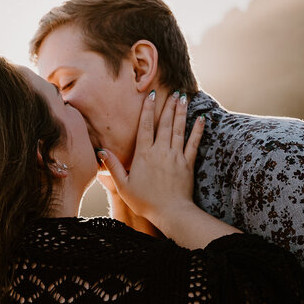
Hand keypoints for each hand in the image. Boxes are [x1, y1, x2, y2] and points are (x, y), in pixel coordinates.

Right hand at [97, 90, 203, 231]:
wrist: (170, 213)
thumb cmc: (145, 202)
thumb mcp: (123, 186)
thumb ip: (113, 167)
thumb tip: (101, 151)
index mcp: (144, 155)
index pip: (145, 126)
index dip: (148, 109)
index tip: (152, 95)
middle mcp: (161, 151)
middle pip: (165, 124)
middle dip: (169, 106)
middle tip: (174, 91)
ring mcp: (176, 156)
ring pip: (179, 129)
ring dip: (181, 112)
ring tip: (184, 98)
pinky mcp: (188, 164)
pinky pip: (194, 143)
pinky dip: (198, 130)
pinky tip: (201, 119)